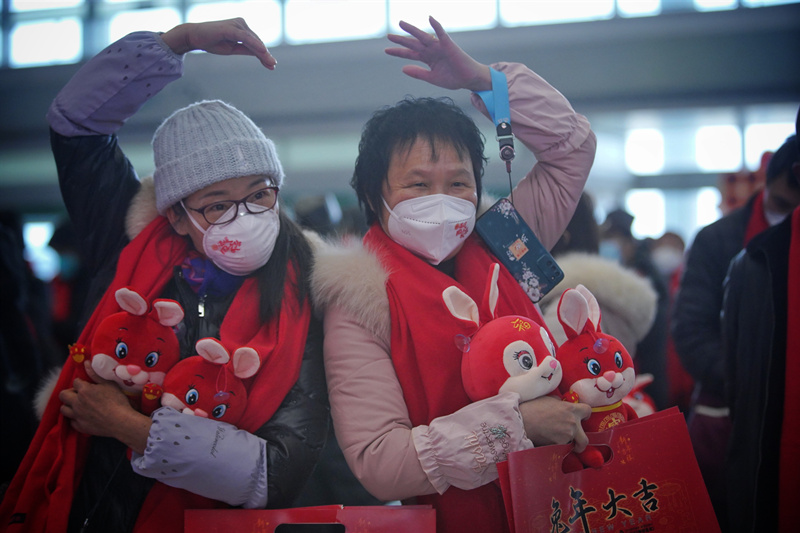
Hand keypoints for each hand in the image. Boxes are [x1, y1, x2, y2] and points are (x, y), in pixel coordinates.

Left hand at [59, 361, 151, 452]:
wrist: (121, 421)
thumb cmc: (117, 401)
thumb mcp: (109, 384)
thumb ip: (95, 374)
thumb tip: (85, 362)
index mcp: (84, 390)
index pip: (75, 382)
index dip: (81, 382)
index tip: (88, 385)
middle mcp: (76, 402)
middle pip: (62, 395)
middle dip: (69, 393)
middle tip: (79, 395)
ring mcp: (77, 415)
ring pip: (63, 409)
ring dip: (69, 405)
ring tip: (79, 406)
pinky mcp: (80, 426)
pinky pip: (71, 421)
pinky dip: (75, 418)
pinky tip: (84, 417)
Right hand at [161, 18, 276, 69]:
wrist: (194, 37)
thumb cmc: (212, 42)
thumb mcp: (232, 48)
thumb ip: (246, 50)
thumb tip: (260, 55)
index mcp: (242, 29)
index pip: (256, 43)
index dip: (264, 54)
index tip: (272, 65)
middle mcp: (241, 24)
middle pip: (256, 42)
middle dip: (265, 55)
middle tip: (273, 65)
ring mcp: (236, 25)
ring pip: (253, 41)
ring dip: (263, 52)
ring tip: (271, 62)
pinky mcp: (230, 28)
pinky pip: (245, 37)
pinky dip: (254, 44)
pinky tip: (263, 51)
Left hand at [385, 16, 490, 91]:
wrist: (468, 80)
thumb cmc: (453, 78)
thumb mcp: (432, 78)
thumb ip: (418, 73)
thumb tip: (403, 68)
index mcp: (427, 59)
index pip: (410, 54)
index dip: (398, 52)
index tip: (386, 50)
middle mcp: (431, 50)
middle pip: (413, 44)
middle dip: (401, 40)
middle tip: (388, 35)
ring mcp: (439, 46)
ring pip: (423, 36)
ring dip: (412, 30)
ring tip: (401, 23)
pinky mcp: (448, 45)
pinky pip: (441, 33)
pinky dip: (436, 26)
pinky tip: (430, 18)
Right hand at [519, 395, 591, 452]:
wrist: (523, 420)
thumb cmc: (533, 407)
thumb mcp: (548, 399)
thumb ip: (559, 402)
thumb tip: (561, 404)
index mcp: (571, 409)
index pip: (588, 411)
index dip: (585, 415)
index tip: (582, 419)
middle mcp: (573, 423)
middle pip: (585, 438)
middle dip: (581, 443)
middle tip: (576, 443)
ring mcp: (567, 435)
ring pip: (572, 443)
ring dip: (566, 443)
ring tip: (554, 440)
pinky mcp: (560, 444)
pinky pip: (562, 447)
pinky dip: (556, 446)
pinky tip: (548, 441)